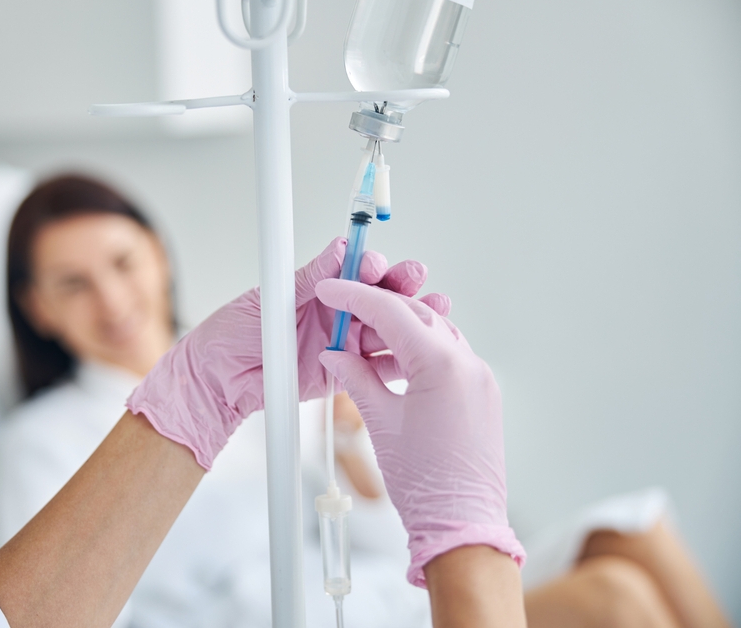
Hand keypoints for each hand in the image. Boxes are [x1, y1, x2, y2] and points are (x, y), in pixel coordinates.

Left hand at [127, 237, 436, 469]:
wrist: (216, 380)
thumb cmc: (231, 333)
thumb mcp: (270, 298)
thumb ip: (310, 278)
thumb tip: (339, 248)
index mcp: (317, 289)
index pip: (354, 270)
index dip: (369, 265)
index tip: (374, 264)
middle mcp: (334, 313)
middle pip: (379, 296)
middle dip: (400, 285)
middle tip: (415, 277)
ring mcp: (341, 343)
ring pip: (386, 329)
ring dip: (411, 318)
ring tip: (435, 308)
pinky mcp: (343, 375)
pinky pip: (376, 367)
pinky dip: (399, 358)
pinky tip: (418, 350)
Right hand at [316, 279, 524, 587]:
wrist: (462, 524)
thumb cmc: (425, 483)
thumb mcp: (380, 422)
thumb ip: (356, 378)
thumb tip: (336, 356)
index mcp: (442, 365)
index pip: (391, 312)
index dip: (355, 297)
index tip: (331, 290)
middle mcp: (468, 364)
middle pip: (416, 315)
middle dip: (377, 308)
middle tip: (342, 311)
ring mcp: (480, 379)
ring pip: (435, 332)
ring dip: (399, 328)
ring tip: (362, 340)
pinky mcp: (483, 395)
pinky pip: (448, 356)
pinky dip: (418, 350)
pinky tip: (391, 362)